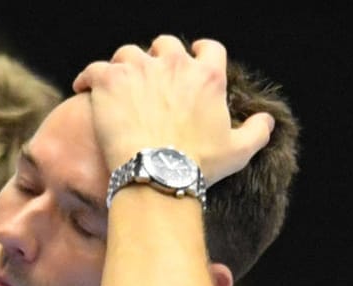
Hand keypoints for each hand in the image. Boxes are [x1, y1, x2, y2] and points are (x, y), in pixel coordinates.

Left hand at [72, 36, 273, 179]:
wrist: (157, 173)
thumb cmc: (198, 166)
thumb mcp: (239, 151)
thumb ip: (257, 132)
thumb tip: (268, 121)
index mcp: (208, 76)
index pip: (208, 48)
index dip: (198, 53)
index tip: (189, 62)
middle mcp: (175, 64)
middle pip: (165, 45)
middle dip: (157, 58)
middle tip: (147, 79)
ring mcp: (141, 69)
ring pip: (129, 53)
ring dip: (124, 66)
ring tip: (116, 85)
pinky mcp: (110, 80)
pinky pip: (94, 68)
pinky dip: (88, 77)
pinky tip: (84, 88)